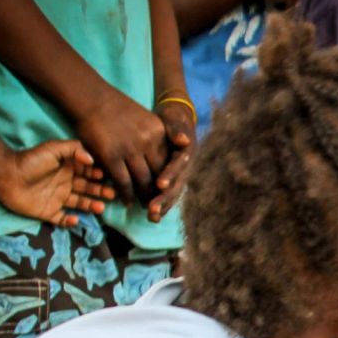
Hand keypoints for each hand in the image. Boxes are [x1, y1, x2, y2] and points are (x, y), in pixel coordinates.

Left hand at [0, 140, 114, 226]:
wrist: (6, 176)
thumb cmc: (31, 161)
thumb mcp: (53, 148)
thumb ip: (74, 149)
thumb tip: (92, 160)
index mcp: (67, 169)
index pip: (88, 173)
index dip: (98, 175)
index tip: (106, 176)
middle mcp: (65, 184)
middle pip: (88, 189)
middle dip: (101, 191)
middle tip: (112, 194)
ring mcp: (57, 199)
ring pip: (79, 204)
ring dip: (91, 206)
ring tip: (101, 208)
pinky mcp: (48, 212)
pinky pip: (62, 219)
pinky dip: (70, 222)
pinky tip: (76, 219)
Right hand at [71, 88, 169, 201]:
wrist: (91, 98)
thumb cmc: (118, 111)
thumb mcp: (146, 121)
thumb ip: (158, 140)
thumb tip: (171, 160)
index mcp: (159, 133)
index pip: (170, 163)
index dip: (170, 180)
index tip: (170, 192)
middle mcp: (148, 142)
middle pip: (160, 175)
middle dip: (162, 194)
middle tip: (161, 207)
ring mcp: (129, 149)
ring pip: (143, 181)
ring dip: (145, 197)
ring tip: (146, 207)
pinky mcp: (111, 156)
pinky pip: (123, 182)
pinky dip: (126, 194)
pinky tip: (127, 201)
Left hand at [147, 99, 195, 221]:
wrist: (177, 121)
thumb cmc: (173, 119)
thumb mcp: (175, 120)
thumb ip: (178, 130)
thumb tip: (185, 140)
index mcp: (185, 153)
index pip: (179, 166)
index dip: (170, 175)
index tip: (160, 184)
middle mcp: (186, 168)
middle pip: (177, 185)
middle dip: (165, 198)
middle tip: (152, 210)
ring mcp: (181, 175)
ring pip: (173, 194)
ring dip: (163, 206)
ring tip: (151, 218)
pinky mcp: (174, 179)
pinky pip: (168, 194)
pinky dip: (161, 204)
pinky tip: (152, 215)